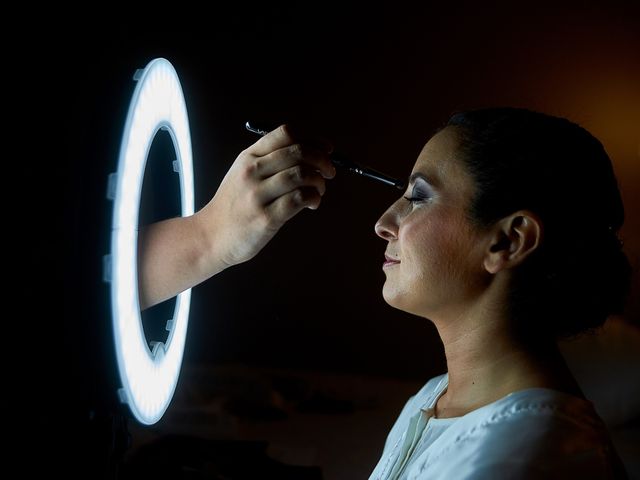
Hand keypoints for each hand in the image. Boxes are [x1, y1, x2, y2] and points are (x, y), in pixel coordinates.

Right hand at [196, 124, 335, 268]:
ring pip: (301, 174)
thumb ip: (271, 161)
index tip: (326, 150)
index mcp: (249, 157)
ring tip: (319, 191)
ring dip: (319, 181)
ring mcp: (257, 195)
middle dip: (323, 160)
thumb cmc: (235, 205)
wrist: (211, 236)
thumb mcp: (244, 173)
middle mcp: (252, 172)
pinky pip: (299, 199)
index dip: (312, 140)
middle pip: (298, 152)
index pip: (285, 134)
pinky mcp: (266, 217)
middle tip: (329, 172)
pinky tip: (313, 203)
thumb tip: (313, 153)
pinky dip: (313, 198)